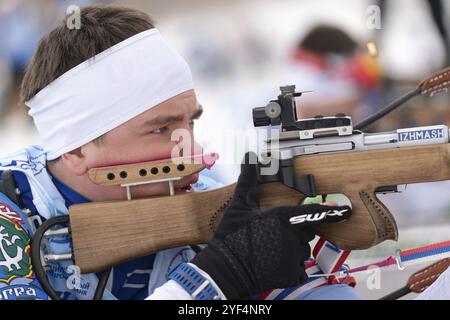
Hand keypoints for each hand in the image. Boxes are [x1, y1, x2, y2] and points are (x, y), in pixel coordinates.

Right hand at [191, 153, 351, 298]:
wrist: (225, 269)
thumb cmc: (231, 237)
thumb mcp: (239, 206)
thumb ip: (248, 182)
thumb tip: (249, 158)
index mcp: (282, 217)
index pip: (314, 213)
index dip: (332, 211)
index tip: (346, 210)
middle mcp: (292, 236)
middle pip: (306, 231)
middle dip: (294, 231)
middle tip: (272, 234)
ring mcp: (294, 256)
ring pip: (302, 250)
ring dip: (291, 248)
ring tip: (268, 249)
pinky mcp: (291, 274)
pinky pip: (299, 269)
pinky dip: (289, 267)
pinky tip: (272, 263)